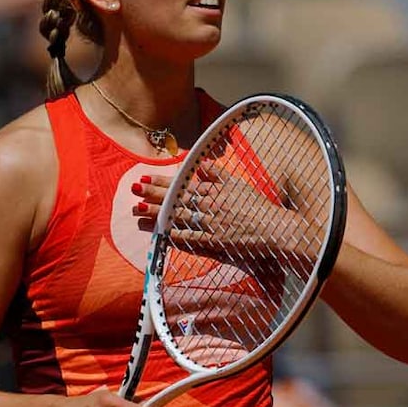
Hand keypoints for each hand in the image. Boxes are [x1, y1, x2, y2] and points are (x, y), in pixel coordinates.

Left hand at [130, 164, 316, 261]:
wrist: (274, 229)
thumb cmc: (258, 207)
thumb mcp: (239, 184)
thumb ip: (218, 174)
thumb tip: (201, 165)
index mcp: (214, 190)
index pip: (182, 184)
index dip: (162, 182)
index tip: (145, 178)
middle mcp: (209, 205)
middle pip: (176, 198)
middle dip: (152, 194)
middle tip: (133, 190)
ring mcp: (211, 224)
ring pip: (177, 217)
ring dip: (156, 215)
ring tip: (137, 211)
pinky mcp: (214, 241)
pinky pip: (190, 238)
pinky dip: (174, 235)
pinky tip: (159, 233)